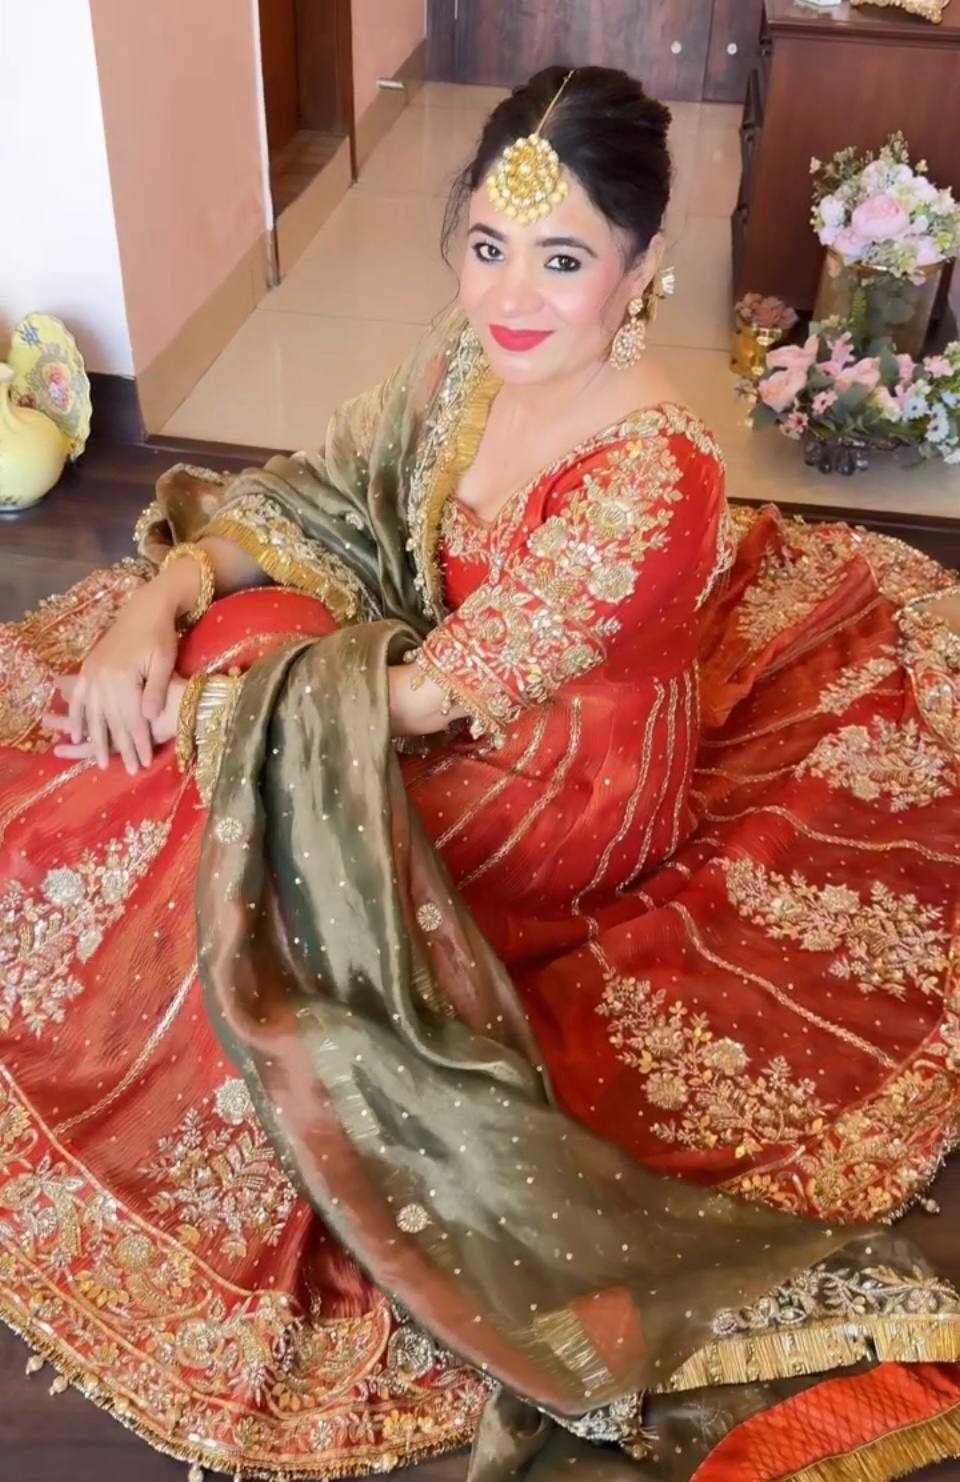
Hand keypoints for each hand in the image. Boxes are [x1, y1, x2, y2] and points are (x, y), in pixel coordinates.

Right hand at [57, 580, 188, 773]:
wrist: (144, 608)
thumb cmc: (160, 636)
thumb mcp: (164, 661)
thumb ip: (156, 690)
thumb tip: (148, 718)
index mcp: (123, 676)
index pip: (131, 719)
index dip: (139, 742)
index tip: (145, 763)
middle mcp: (103, 676)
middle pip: (112, 720)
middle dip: (121, 747)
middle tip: (129, 770)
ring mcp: (92, 672)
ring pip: (94, 714)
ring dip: (98, 740)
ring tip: (103, 763)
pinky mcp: (88, 668)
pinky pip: (79, 698)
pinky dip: (77, 718)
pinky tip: (77, 737)